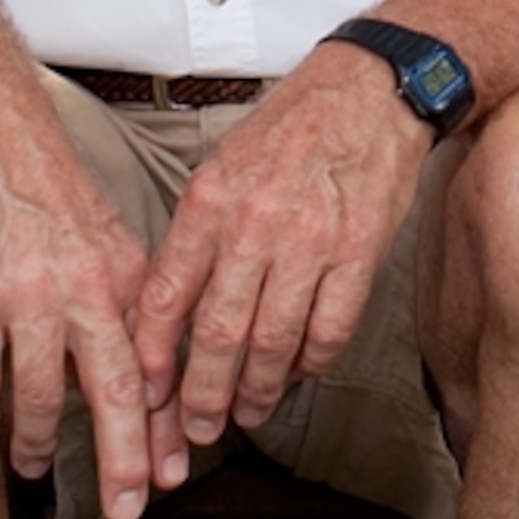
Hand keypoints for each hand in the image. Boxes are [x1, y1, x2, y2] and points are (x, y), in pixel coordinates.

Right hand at [0, 76, 179, 518]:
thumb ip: (119, 302)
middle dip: (125, 459)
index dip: (166, 428)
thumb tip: (134, 368)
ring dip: (35, 442)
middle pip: (117, 393)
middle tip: (129, 508)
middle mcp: (88, 290)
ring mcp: (31, 295)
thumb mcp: (103, 238)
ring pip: (39, 398)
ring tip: (32, 466)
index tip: (174, 475)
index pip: (157, 368)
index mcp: (126, 276)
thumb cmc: (44, 185)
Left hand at [131, 47, 432, 446]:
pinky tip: (300, 372)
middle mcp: (254, 223)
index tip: (148, 395)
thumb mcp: (224, 166)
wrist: (369, 91)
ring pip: (274, 342)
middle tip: (197, 427)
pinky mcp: (360, 253)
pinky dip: (311, 362)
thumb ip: (197, 233)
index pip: (167, 297)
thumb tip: (171, 306)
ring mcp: (311, 240)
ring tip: (248, 410)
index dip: (154, 359)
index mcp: (210, 199)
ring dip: (258, 390)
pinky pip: (330, 329)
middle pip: (218, 334)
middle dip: (202, 395)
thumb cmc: (293, 128)